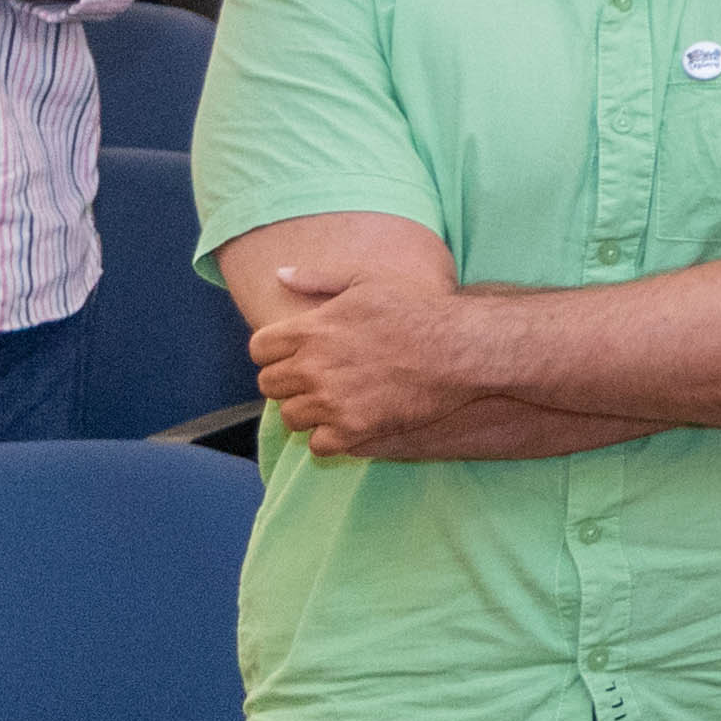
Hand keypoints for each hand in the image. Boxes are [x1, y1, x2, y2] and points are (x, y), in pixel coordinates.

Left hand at [250, 257, 500, 457]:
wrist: (461, 348)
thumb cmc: (418, 310)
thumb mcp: (367, 280)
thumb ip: (318, 278)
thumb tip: (279, 274)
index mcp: (311, 329)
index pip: (259, 349)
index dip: (275, 354)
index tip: (297, 356)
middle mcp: (313, 366)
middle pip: (270, 386)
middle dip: (289, 384)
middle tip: (319, 381)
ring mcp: (332, 400)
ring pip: (292, 417)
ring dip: (309, 413)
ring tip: (336, 404)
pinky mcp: (354, 428)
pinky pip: (319, 445)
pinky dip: (331, 439)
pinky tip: (351, 425)